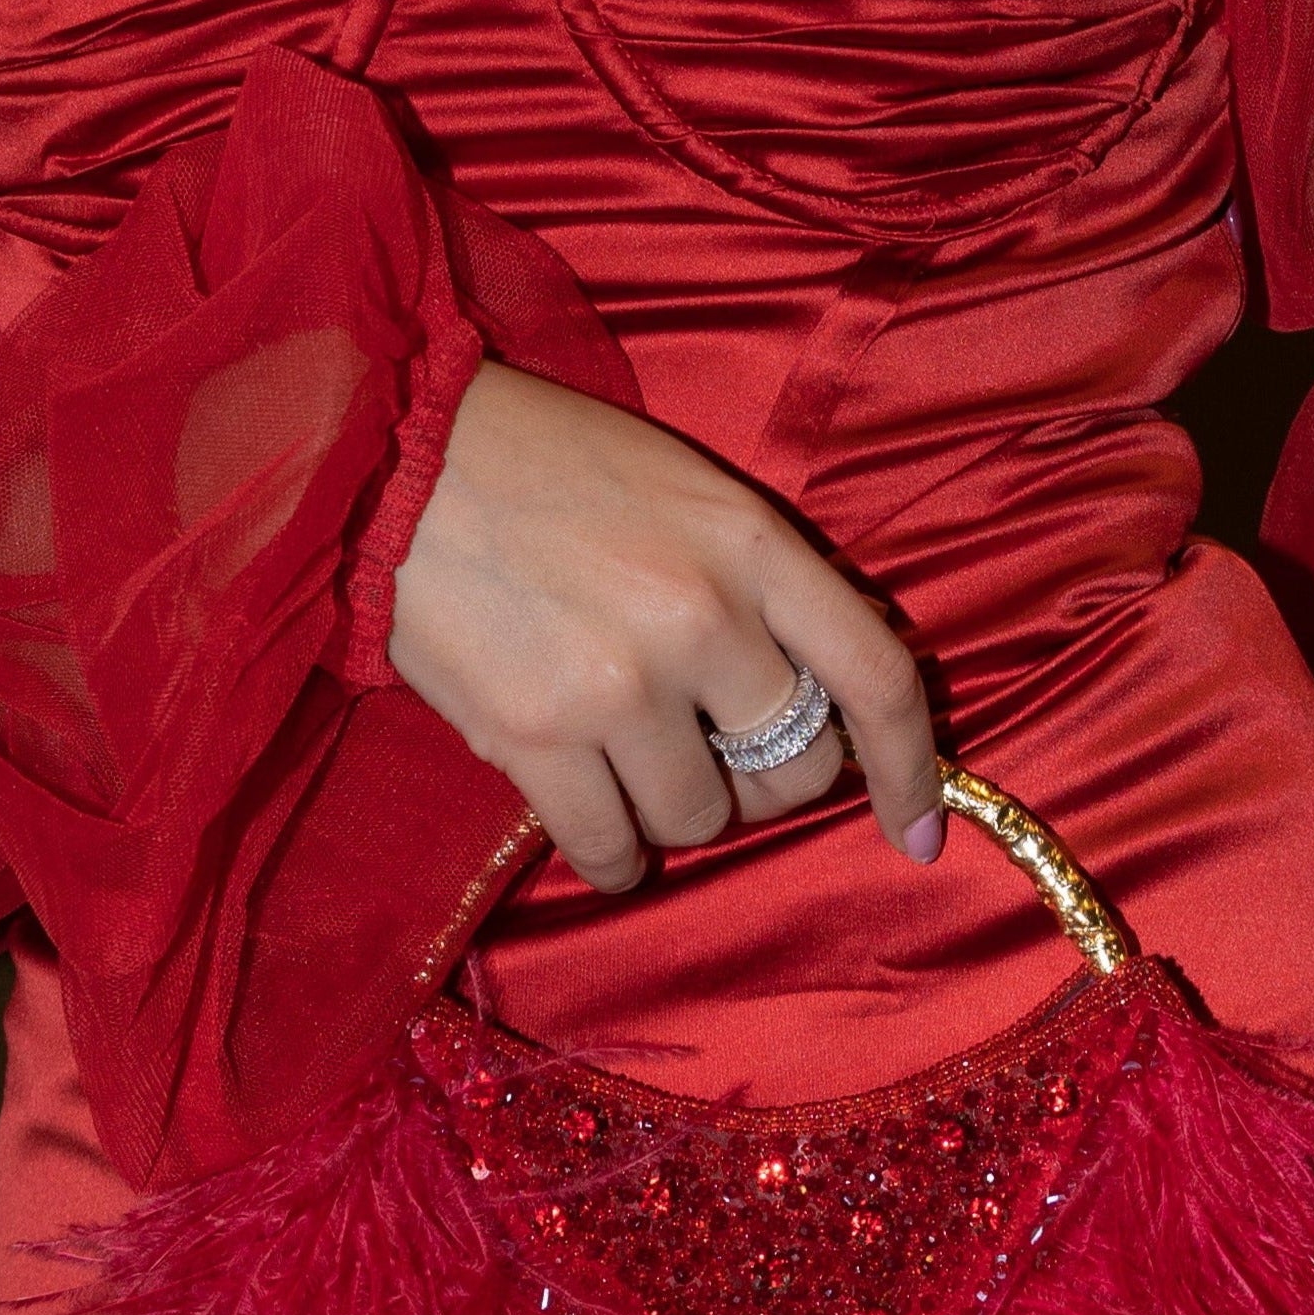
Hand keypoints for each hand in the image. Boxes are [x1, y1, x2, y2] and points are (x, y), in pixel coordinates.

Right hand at [386, 360, 945, 891]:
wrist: (395, 457)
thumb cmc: (545, 465)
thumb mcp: (685, 490)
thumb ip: (760, 581)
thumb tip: (819, 693)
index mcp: (753, 542)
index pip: (874, 675)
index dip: (911, 766)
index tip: (918, 830)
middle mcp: (703, 616)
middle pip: (795, 768)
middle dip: (763, 778)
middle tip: (707, 749)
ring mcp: (620, 683)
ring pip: (702, 820)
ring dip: (674, 811)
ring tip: (624, 758)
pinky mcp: (535, 737)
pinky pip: (613, 851)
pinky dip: (614, 857)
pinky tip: (594, 823)